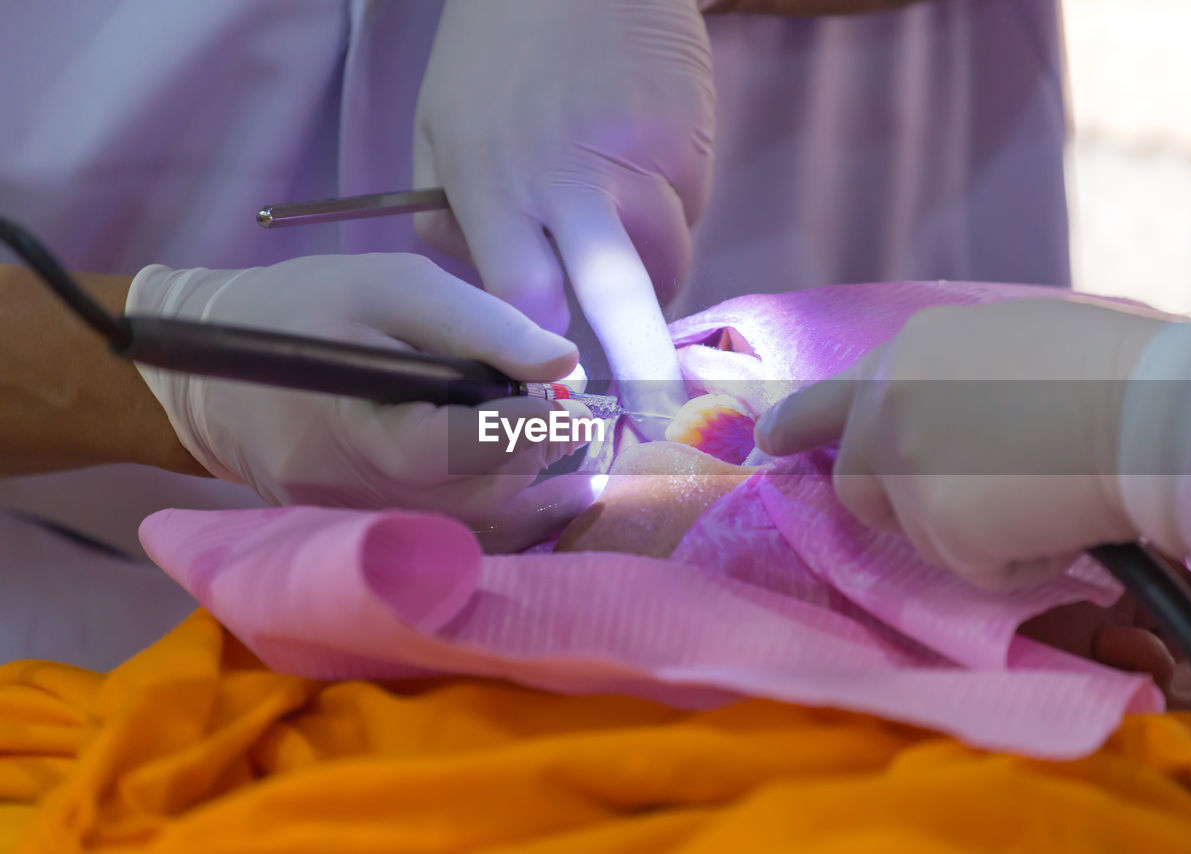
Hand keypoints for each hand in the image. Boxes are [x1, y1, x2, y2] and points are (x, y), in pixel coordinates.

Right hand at [127, 254, 587, 526]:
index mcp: (361, 434)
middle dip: (528, 452)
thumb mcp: (391, 286)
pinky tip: (497, 457)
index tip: (563, 400)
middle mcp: (360, 498)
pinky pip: (443, 528)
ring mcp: (358, 524)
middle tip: (554, 409)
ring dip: (514, 476)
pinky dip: (483, 495)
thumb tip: (562, 363)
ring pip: (469, 521)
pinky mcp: (360, 529)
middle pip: (478, 496)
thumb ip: (478, 324)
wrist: (206, 370)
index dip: (524, 427)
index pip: (461, 450)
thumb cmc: (301, 311)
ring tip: (524, 426)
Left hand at [414, 0, 712, 422]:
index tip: (544, 389)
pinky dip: (666, 212)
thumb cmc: (493, 51)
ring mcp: (645, 162)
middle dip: (638, 372)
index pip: (522, 302)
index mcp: (497, 183)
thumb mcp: (438, 131)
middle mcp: (576, 183)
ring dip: (644, 272)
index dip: (534, 354)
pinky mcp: (693, 143)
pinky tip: (635, 161)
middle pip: (616, 302)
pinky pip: (688, 214)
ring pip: (665, 264)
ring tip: (613, 220)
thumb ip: (454, 224)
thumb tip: (496, 303)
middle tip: (658, 425)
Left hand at [755, 298, 1173, 589]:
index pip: (830, 396)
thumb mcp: (1007, 345)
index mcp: (908, 353)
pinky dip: (1016, 562)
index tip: (769, 442)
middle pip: (858, 482)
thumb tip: (949, 422)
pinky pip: (974, 569)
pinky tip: (1056, 521)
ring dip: (970, 532)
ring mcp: (905, 468)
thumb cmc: (1107, 369)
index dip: (799, 424)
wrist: (1150, 408)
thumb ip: (951, 380)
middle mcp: (887, 406)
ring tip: (1041, 493)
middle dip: (899, 505)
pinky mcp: (937, 527)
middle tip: (967, 505)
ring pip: (916, 533)